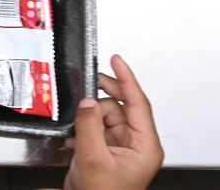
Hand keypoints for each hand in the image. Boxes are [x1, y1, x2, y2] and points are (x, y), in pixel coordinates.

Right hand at [65, 55, 162, 189]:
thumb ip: (89, 126)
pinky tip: (74, 139)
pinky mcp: (106, 150)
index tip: (117, 60)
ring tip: (77, 131)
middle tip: (86, 84)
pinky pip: (95, 128)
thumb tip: (87, 101)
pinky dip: (83, 129)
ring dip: (87, 119)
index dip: (126, 79)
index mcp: (145, 145)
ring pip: (103, 115)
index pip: (137, 103)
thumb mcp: (93, 159)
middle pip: (119, 106)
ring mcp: (121, 147)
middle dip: (100, 100)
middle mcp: (136, 144)